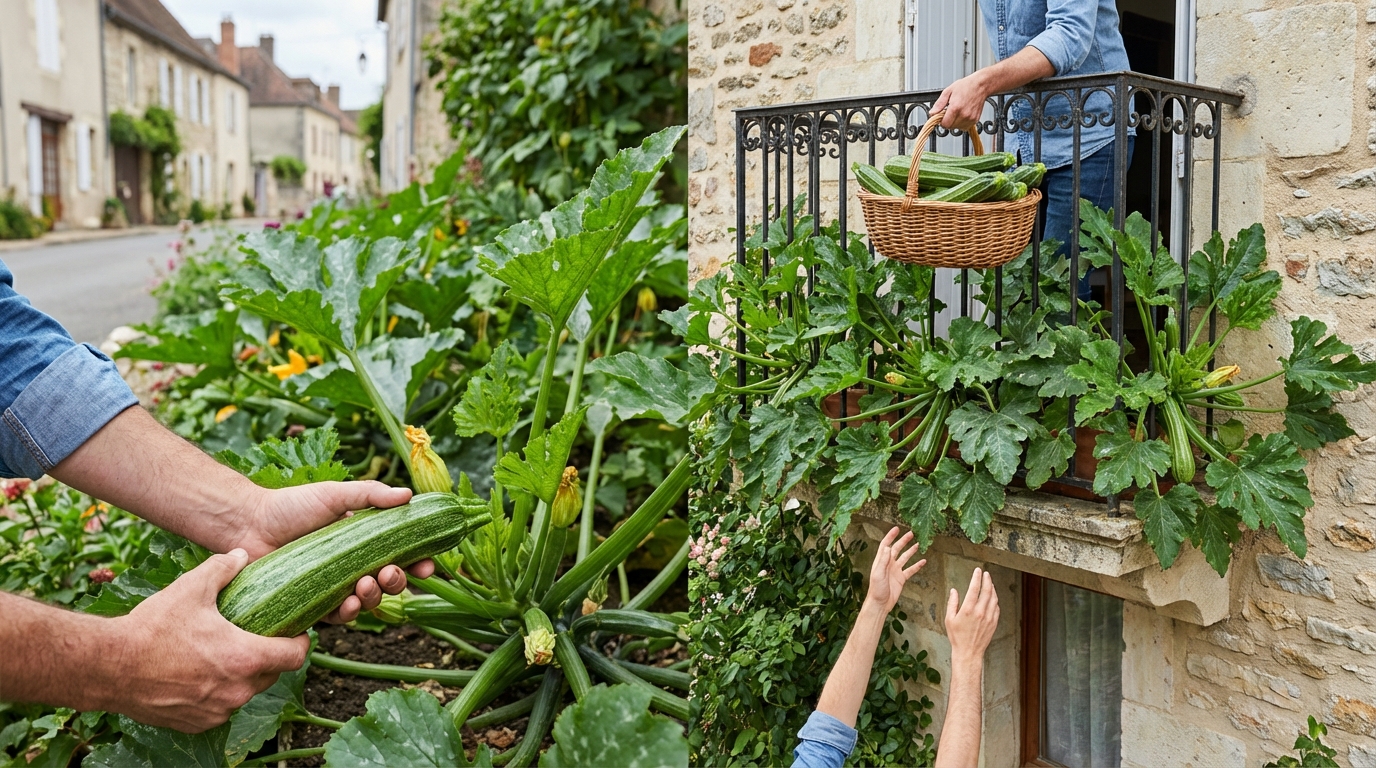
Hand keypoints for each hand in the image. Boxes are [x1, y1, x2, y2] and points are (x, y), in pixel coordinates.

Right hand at [108, 550, 309, 731]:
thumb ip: (222, 569)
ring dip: (242, 676)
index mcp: (245, 658)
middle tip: (257, 638)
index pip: (296, 656)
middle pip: (272, 675)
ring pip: (246, 693)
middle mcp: (237, 691)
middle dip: (270, 657)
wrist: (109, 667)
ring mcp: (217, 711)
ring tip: (226, 654)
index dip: (300, 642)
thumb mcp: (190, 589)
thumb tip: (242, 555)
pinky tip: (202, 674)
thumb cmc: (152, 628)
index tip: (295, 632)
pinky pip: (220, 708)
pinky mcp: (196, 724)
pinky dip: (218, 693)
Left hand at [233, 481, 433, 622]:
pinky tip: (349, 602)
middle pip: (388, 582)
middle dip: (397, 582)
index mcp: (363, 540)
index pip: (400, 554)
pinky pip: (336, 617)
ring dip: (375, 598)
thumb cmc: (291, 506)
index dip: (418, 563)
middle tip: (391, 572)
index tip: (428, 566)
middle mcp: (352, 565)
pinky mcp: (312, 604)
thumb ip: (372, 495)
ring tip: (366, 584)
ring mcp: (333, 586)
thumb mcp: (335, 494)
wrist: (247, 524)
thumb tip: (409, 496)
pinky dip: (348, 613)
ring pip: (366, 602)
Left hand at [863, 527, 925, 613]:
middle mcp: (888, 564)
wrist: (880, 603)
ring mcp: (895, 571)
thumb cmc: (876, 589)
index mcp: (881, 561)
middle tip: (911, 533)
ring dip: (910, 551)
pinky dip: (917, 565)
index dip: (890, 536)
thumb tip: (888, 547)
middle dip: (903, 541)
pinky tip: (923, 561)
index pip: (886, 545)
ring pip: (904, 558)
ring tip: (918, 544)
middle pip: (897, 549)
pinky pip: (910, 570)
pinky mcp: (901, 578)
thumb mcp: (878, 573)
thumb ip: (883, 560)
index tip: (896, 528)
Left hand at [931, 72, 989, 131]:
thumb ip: (939, 104)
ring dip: (955, 122)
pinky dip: (962, 123)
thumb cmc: (966, 86)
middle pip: (950, 127)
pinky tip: (963, 114)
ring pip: (957, 128)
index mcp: (955, 108)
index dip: (941, 121)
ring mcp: (970, 118)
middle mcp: (964, 114)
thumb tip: (932, 113)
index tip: (942, 115)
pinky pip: (965, 127)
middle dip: (948, 121)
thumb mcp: (948, 91)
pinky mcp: (975, 120)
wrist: (981, 85)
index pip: (944, 124)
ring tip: (957, 112)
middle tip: (950, 111)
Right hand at [945, 567, 999, 663]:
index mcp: (968, 609)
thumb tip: (954, 591)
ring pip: (994, 598)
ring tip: (990, 583)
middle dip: (987, 580)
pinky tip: (993, 598)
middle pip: (987, 591)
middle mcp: (980, 612)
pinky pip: (996, 608)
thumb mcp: (949, 619)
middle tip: (986, 574)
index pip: (974, 588)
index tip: (977, 571)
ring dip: (992, 589)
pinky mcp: (994, 623)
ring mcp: (989, 617)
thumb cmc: (957, 637)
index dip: (976, 577)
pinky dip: (995, 600)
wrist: (969, 652)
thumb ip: (952, 603)